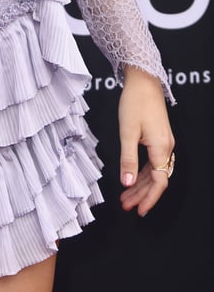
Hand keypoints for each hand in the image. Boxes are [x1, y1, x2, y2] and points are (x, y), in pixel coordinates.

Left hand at [118, 65, 174, 216]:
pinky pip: (153, 161)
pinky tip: (132, 177)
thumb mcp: (127, 132)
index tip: (139, 211)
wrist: (143, 80)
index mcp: (161, 148)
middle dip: (141, 194)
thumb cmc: (135, 102)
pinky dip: (142, 171)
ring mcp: (163, 142)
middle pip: (156, 179)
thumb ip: (127, 159)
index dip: (149, 199)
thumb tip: (126, 183)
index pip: (158, 182)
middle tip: (126, 206)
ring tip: (126, 196)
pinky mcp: (158, 136)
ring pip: (154, 171)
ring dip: (140, 184)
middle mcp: (166, 147)